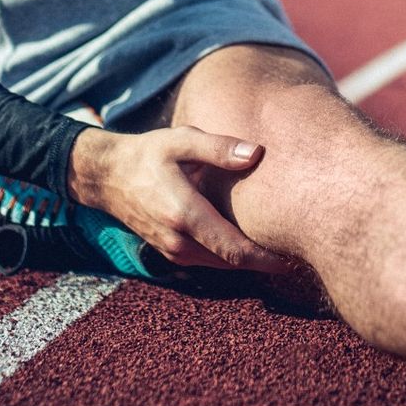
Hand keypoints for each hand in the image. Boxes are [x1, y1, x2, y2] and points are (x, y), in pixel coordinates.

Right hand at [66, 125, 293, 273]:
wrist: (107, 177)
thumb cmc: (149, 154)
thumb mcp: (182, 140)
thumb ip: (219, 148)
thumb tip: (257, 154)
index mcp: (185, 215)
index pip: (234, 249)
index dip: (266, 258)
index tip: (294, 258)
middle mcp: (179, 241)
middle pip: (232, 263)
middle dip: (264, 262)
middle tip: (298, 253)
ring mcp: (173, 251)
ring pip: (221, 266)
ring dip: (248, 262)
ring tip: (280, 250)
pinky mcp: (171, 252)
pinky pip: (209, 261)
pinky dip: (230, 258)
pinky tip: (250, 245)